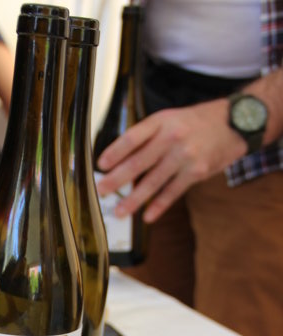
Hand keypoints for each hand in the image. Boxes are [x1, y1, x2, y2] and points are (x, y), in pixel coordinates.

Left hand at [96, 98, 247, 221]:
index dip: (115, 152)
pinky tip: (147, 216)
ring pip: (153, 181)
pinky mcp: (196, 172)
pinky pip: (173, 192)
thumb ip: (148, 137)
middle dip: (117, 179)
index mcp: (161, 121)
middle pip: (138, 162)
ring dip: (133, 199)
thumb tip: (120, 161)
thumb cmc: (195, 123)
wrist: (234, 123)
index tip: (100, 165)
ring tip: (119, 211)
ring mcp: (185, 156)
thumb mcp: (170, 119)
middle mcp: (172, 137)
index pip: (132, 137)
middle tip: (101, 191)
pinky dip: (158, 205)